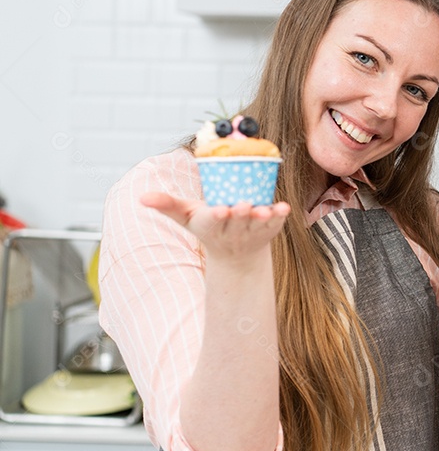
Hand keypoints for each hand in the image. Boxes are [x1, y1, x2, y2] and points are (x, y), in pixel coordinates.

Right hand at [141, 192, 289, 265]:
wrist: (236, 253)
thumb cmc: (209, 226)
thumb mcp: (187, 216)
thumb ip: (167, 205)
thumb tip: (142, 197)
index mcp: (211, 225)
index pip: (212, 220)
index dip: (216, 215)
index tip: (220, 209)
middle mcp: (232, 230)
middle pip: (236, 221)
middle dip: (239, 214)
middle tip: (243, 205)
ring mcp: (252, 231)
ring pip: (257, 224)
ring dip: (262, 217)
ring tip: (266, 210)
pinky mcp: (269, 229)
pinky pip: (276, 223)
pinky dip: (280, 216)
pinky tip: (285, 208)